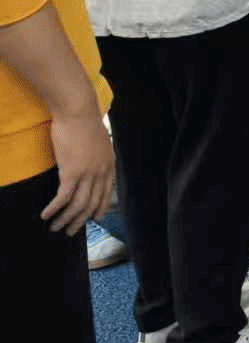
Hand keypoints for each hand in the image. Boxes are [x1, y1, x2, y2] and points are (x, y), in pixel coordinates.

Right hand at [41, 109, 114, 234]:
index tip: (95, 218)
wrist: (78, 112)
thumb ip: (96, 155)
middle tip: (71, 231)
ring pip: (78, 204)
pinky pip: (63, 197)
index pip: (106, 192)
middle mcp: (101, 172)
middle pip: (92, 203)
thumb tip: (88, 162)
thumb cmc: (84, 122)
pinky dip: (54, 208)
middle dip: (81, 220)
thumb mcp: (98, 141)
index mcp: (109, 164)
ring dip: (66, 218)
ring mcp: (87, 173)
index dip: (100, 207)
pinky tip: (46, 214)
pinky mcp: (71, 172)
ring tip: (56, 227)